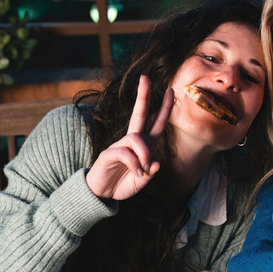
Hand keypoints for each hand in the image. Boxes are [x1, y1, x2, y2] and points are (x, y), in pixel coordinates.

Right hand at [86, 75, 174, 200]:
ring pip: (136, 138)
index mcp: (145, 145)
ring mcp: (119, 146)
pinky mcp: (109, 154)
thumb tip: (155, 163)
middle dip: (143, 95)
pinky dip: (134, 163)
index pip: (157, 122)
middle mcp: (132, 141)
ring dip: (144, 153)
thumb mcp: (141, 182)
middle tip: (145, 77)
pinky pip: (124, 152)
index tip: (171, 90)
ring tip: (143, 171)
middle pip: (138, 113)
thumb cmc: (122, 184)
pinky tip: (137, 173)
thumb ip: (150, 173)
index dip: (165, 108)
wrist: (101, 194)